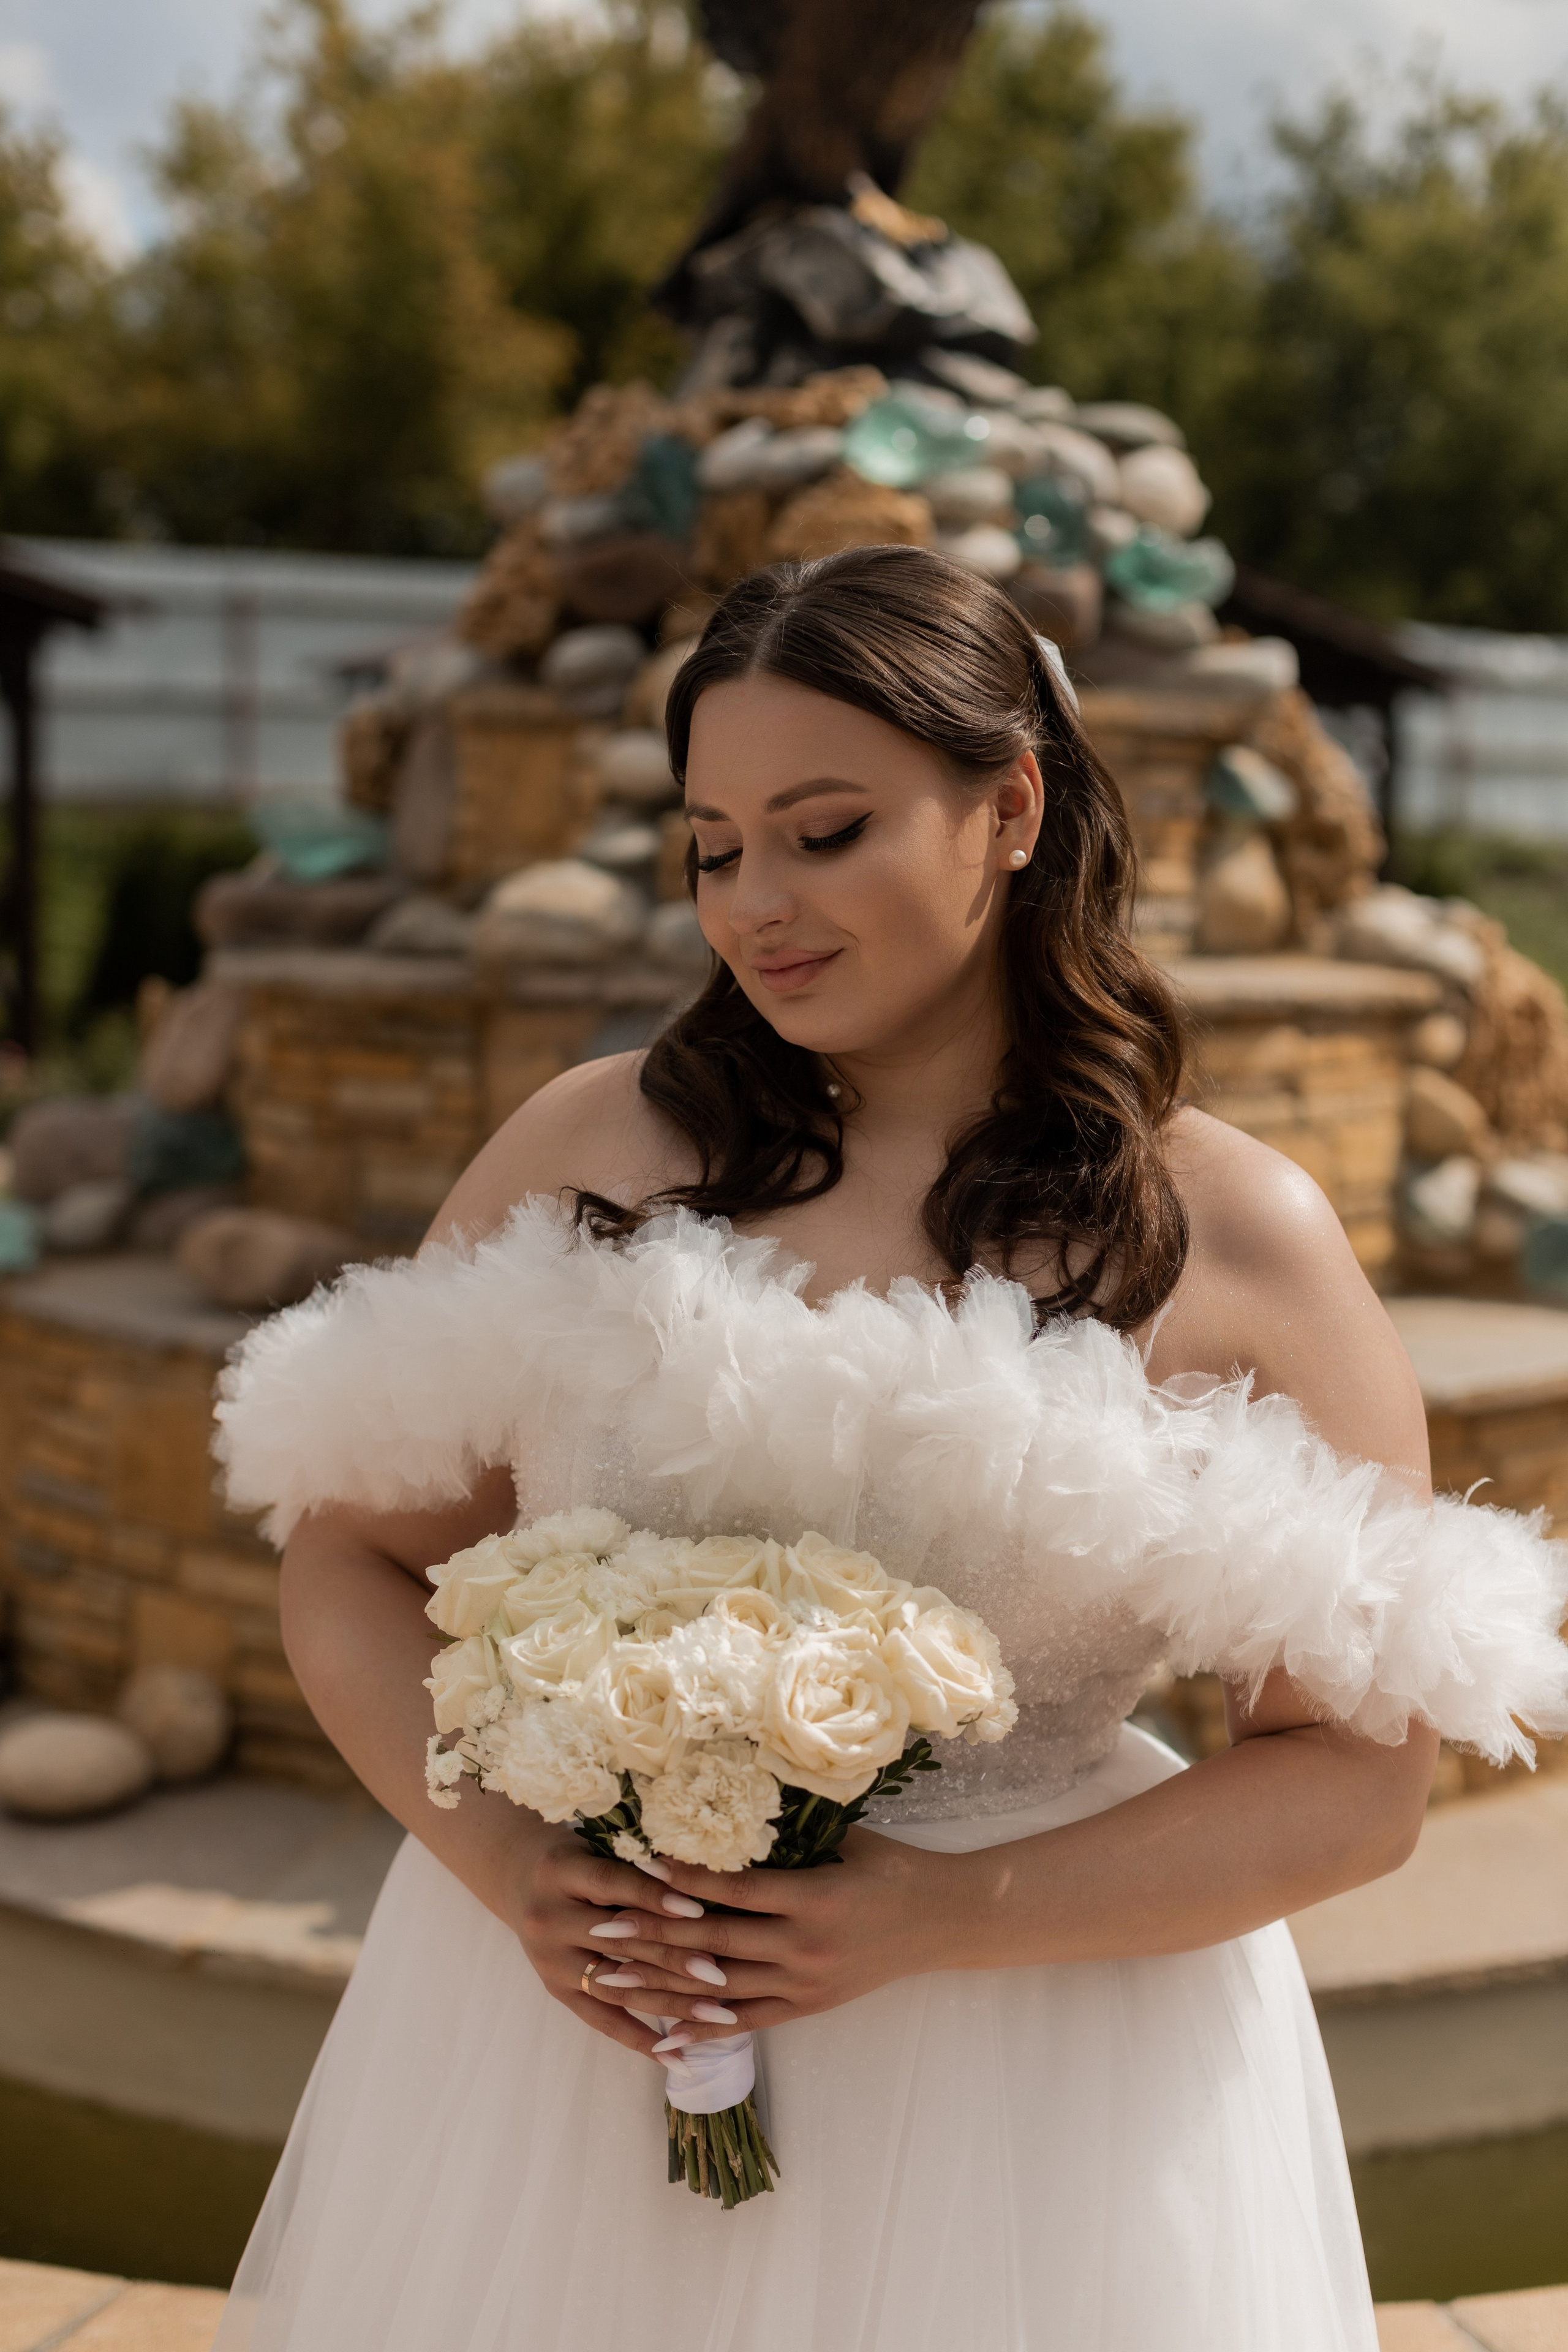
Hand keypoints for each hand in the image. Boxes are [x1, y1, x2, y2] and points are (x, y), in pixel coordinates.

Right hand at [505, 1827, 775, 2062]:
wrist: (519, 1878)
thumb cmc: (578, 1855)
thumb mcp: (598, 1845)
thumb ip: (638, 1863)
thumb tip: (705, 1882)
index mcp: (559, 1871)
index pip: (611, 1885)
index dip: (654, 1897)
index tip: (700, 1910)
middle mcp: (548, 1919)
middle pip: (618, 1943)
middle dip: (673, 1959)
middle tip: (722, 1973)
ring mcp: (549, 1961)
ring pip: (617, 1987)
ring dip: (670, 2004)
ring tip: (718, 2016)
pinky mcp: (556, 1991)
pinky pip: (602, 2021)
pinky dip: (642, 2039)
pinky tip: (679, 2055)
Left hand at [571, 1830, 962, 2054]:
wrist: (942, 1922)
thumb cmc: (892, 1867)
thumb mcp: (845, 1838)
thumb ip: (789, 1833)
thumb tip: (727, 1805)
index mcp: (814, 1896)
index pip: (734, 1891)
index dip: (683, 1880)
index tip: (637, 1867)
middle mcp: (805, 1947)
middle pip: (715, 1943)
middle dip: (652, 1936)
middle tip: (601, 1929)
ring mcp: (805, 1984)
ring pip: (720, 1989)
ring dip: (661, 1986)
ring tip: (611, 1980)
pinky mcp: (808, 2008)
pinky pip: (747, 2021)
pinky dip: (703, 2028)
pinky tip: (665, 2034)